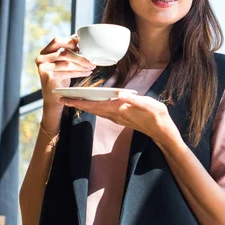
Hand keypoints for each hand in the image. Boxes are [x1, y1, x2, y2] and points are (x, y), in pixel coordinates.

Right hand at [36, 36, 95, 110]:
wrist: (53, 96)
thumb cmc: (60, 76)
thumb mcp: (62, 61)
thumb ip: (67, 50)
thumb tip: (78, 37)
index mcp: (45, 51)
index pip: (57, 40)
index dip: (70, 42)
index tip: (82, 46)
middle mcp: (41, 58)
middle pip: (64, 53)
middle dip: (80, 57)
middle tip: (92, 60)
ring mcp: (43, 68)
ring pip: (67, 63)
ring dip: (82, 65)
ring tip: (91, 66)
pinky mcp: (49, 77)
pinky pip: (67, 73)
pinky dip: (79, 73)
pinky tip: (87, 72)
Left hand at [60, 92, 181, 146]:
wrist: (162, 131)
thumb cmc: (157, 116)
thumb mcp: (149, 105)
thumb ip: (135, 100)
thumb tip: (121, 94)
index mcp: (119, 109)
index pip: (94, 105)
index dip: (79, 102)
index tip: (66, 100)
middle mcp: (115, 114)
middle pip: (91, 109)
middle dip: (76, 104)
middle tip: (62, 98)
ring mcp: (117, 117)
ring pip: (96, 110)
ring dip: (84, 105)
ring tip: (73, 99)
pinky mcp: (121, 117)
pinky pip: (103, 112)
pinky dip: (94, 107)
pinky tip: (93, 103)